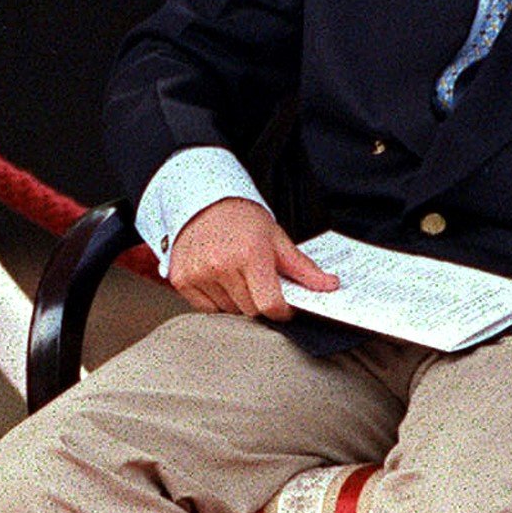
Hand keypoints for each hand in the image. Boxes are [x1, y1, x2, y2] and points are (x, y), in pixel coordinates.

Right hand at [166, 197, 338, 320]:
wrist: (203, 201)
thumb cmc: (243, 220)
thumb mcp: (276, 238)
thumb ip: (303, 268)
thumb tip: (331, 286)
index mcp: (250, 254)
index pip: (269, 305)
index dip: (282, 311)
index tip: (284, 306)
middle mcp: (220, 265)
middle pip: (250, 311)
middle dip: (260, 303)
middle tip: (259, 283)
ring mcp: (198, 273)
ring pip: (228, 311)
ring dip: (237, 302)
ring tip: (237, 276)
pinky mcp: (181, 279)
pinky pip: (206, 309)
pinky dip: (216, 301)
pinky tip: (219, 279)